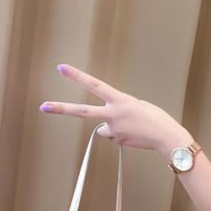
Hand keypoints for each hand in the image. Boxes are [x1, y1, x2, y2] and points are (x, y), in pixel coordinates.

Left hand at [39, 63, 191, 152]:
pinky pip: (115, 137)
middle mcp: (114, 114)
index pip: (95, 85)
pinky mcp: (119, 141)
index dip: (78, 77)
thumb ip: (118, 110)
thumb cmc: (156, 119)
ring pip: (104, 129)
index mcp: (120, 100)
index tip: (61, 68)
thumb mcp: (136, 106)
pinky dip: (123, 136)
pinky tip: (136, 136)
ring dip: (113, 128)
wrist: (167, 137)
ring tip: (133, 128)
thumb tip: (105, 125)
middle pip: (83, 112)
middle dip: (62, 109)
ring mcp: (115, 129)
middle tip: (43, 106)